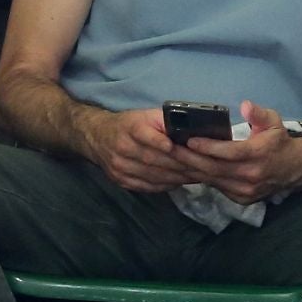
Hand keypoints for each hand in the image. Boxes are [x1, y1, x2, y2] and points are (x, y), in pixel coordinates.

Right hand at [85, 107, 202, 192]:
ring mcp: (120, 167)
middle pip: (155, 159)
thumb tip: (192, 127)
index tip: (188, 149)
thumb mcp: (147, 115)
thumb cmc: (131, 124)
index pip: (149, 137)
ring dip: (177, 177)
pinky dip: (165, 185)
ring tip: (197, 175)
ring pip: (152, 175)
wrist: (98, 137)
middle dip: (181, 164)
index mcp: (131, 128)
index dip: (168, 145)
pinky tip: (180, 182)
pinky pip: (146, 185)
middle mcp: (123, 148)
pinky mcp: (121, 180)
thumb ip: (167, 121)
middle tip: (203, 166)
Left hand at [179, 102, 301, 204]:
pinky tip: (191, 170)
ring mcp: (244, 190)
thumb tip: (244, 105)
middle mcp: (250, 175)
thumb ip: (259, 114)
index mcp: (258, 154)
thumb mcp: (274, 122)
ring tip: (174, 160)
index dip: (208, 147)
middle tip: (170, 150)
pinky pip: (217, 187)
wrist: (294, 168)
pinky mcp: (240, 198)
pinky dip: (203, 178)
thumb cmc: (279, 141)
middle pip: (214, 168)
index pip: (229, 152)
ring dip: (192, 170)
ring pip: (212, 180)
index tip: (189, 140)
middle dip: (190, 159)